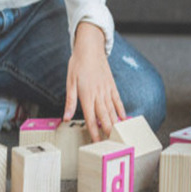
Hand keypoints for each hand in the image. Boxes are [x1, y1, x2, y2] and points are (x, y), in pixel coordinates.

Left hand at [65, 22, 125, 140]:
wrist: (90, 47)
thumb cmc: (78, 64)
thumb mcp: (70, 82)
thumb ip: (70, 102)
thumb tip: (66, 117)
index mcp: (87, 95)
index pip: (91, 118)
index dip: (94, 131)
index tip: (97, 142)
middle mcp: (98, 95)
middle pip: (105, 117)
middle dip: (108, 132)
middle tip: (111, 144)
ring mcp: (107, 90)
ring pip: (113, 111)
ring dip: (116, 124)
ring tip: (118, 136)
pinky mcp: (112, 86)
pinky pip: (118, 101)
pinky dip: (122, 111)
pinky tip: (124, 120)